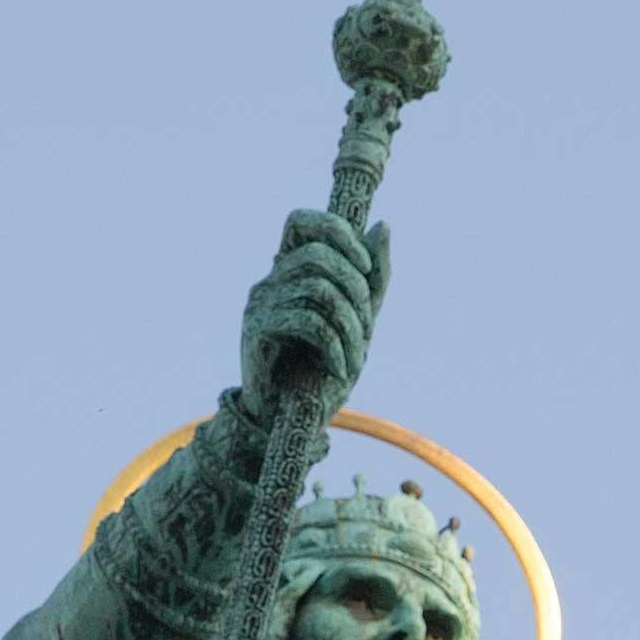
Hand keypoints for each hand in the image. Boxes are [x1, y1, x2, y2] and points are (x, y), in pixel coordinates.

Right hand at [238, 209, 389, 404]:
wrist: (292, 418)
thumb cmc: (322, 368)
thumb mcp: (359, 320)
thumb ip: (373, 277)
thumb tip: (383, 225)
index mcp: (291, 272)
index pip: (301, 221)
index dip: (335, 230)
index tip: (364, 266)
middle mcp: (270, 281)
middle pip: (317, 256)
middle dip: (355, 289)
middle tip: (367, 327)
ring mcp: (260, 304)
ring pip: (318, 289)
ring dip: (350, 325)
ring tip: (355, 357)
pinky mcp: (256, 331)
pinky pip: (307, 321)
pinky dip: (334, 347)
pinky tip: (338, 369)